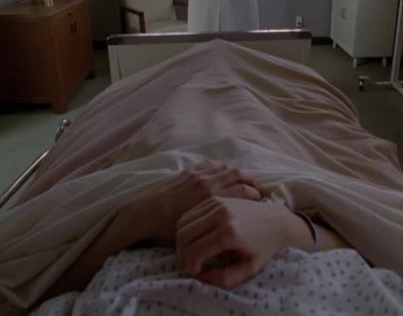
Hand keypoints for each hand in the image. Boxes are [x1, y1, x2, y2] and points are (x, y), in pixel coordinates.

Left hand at [124, 161, 259, 242]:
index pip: (244, 191)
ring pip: (226, 169)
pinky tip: (226, 173)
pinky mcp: (189, 172)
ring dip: (238, 174)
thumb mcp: (194, 238)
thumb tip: (230, 235)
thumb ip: (214, 236)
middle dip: (251, 182)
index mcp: (211, 203)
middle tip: (257, 190)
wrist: (143, 214)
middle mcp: (207, 186)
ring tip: (246, 181)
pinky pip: (212, 165)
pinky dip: (222, 168)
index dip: (255, 195)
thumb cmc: (168, 232)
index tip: (259, 200)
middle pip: (238, 177)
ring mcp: (198, 176)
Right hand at [175, 197, 312, 288]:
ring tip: (190, 252)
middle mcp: (221, 216)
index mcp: (229, 234)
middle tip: (188, 264)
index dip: (189, 267)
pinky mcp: (217, 199)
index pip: (194, 252)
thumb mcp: (249, 269)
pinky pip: (191, 213)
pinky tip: (194, 238)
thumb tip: (202, 276)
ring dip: (181, 240)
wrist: (278, 220)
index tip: (196, 272)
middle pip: (184, 236)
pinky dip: (187, 227)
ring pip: (183, 223)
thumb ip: (225, 278)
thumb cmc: (265, 246)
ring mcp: (218, 204)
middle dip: (181, 254)